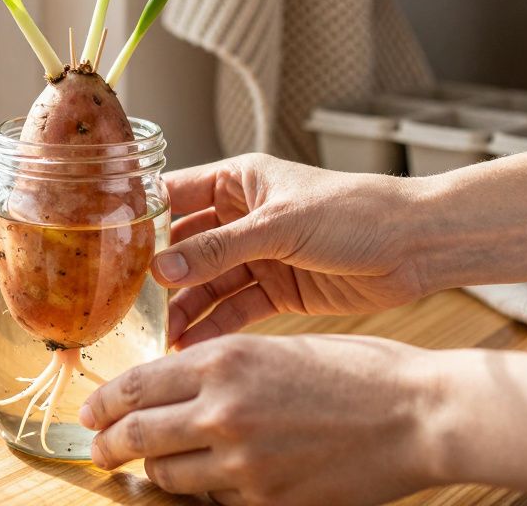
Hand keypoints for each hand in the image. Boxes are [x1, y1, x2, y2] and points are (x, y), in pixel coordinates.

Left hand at [80, 334, 441, 504]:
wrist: (419, 415)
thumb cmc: (356, 372)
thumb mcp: (275, 349)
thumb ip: (218, 369)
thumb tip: (171, 388)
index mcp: (223, 360)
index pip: (135, 385)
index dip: (103, 403)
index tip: (90, 412)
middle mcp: (222, 408)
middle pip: (136, 435)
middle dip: (107, 445)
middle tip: (99, 449)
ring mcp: (242, 460)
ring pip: (167, 476)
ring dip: (157, 472)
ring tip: (158, 467)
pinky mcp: (267, 499)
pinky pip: (214, 501)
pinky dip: (208, 493)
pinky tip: (218, 481)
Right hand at [155, 153, 427, 347]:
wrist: (418, 245)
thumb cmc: (356, 212)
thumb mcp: (279, 226)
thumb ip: (219, 250)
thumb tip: (161, 269)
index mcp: (238, 182)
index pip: (174, 195)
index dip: (142, 219)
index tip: (108, 247)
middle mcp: (242, 217)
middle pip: (185, 247)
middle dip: (159, 276)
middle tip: (132, 307)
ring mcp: (258, 255)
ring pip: (207, 283)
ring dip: (185, 308)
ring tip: (162, 337)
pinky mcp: (277, 289)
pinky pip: (234, 307)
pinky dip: (214, 325)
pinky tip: (191, 344)